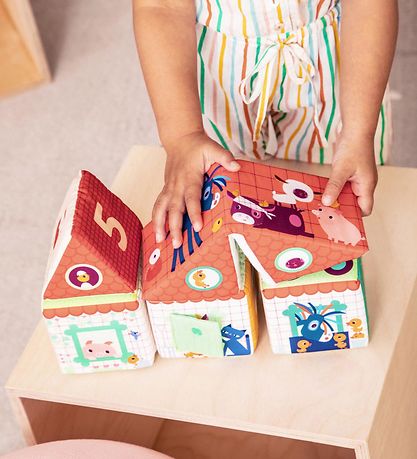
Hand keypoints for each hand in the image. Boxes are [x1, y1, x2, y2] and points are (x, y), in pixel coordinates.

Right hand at [153, 131, 239, 247]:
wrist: (180, 138)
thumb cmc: (199, 146)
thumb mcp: (213, 148)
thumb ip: (224, 158)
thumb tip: (237, 167)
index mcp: (190, 177)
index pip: (192, 198)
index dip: (194, 212)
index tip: (197, 227)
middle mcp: (177, 184)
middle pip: (174, 208)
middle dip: (174, 227)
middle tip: (176, 244)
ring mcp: (169, 187)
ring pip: (161, 208)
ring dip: (159, 224)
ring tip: (160, 240)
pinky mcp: (165, 189)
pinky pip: (158, 205)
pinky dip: (156, 219)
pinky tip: (157, 232)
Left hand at [322, 132, 377, 215]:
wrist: (355, 129)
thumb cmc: (353, 147)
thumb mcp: (341, 169)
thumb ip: (334, 187)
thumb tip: (327, 202)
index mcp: (367, 186)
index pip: (365, 209)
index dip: (353, 216)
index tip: (338, 220)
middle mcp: (364, 184)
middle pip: (354, 204)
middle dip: (341, 208)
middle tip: (325, 213)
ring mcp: (357, 179)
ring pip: (346, 195)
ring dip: (335, 199)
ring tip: (321, 204)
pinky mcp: (350, 174)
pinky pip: (342, 186)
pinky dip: (333, 190)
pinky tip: (322, 192)